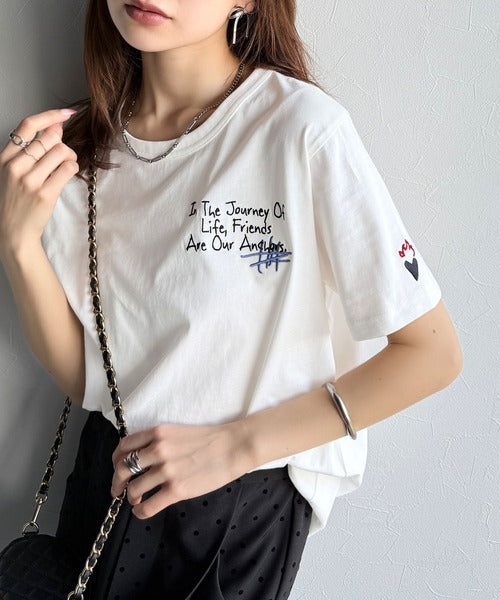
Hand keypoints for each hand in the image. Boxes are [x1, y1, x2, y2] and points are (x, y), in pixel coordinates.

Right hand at [0, 108, 78, 257]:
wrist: (13, 232)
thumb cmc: (16, 201)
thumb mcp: (13, 172)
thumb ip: (30, 151)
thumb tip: (55, 127)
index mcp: (5, 158)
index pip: (28, 125)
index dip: (50, 115)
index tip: (65, 114)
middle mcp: (15, 166)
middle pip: (49, 138)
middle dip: (63, 144)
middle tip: (65, 156)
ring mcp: (30, 180)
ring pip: (61, 151)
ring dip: (71, 157)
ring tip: (67, 166)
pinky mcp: (45, 194)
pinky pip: (68, 169)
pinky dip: (73, 168)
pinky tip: (68, 174)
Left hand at [110, 419, 254, 519]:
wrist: (233, 446)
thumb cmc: (211, 439)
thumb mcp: (179, 431)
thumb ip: (159, 441)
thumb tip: (142, 458)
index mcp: (158, 433)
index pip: (124, 446)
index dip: (116, 460)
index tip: (117, 467)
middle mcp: (158, 449)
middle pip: (123, 468)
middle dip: (117, 482)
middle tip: (118, 489)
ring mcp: (166, 470)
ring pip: (133, 489)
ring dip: (131, 497)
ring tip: (136, 500)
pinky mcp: (176, 489)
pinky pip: (147, 506)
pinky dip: (140, 511)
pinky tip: (142, 511)